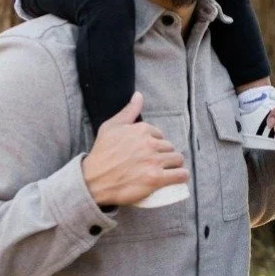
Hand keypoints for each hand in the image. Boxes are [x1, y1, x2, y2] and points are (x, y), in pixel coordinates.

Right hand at [83, 92, 187, 206]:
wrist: (93, 180)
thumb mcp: (110, 126)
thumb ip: (128, 111)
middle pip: (170, 147)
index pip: (160, 134)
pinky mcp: (156, 178)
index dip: (155, 143)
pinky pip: (180, 174)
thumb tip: (138, 95)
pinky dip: (181, 176)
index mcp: (141, 129)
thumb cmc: (101, 153)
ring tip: (167, 170)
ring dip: (174, 164)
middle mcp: (149, 143)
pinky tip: (178, 177)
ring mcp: (153, 161)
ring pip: (177, 159)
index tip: (148, 152)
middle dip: (165, 154)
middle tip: (156, 163)